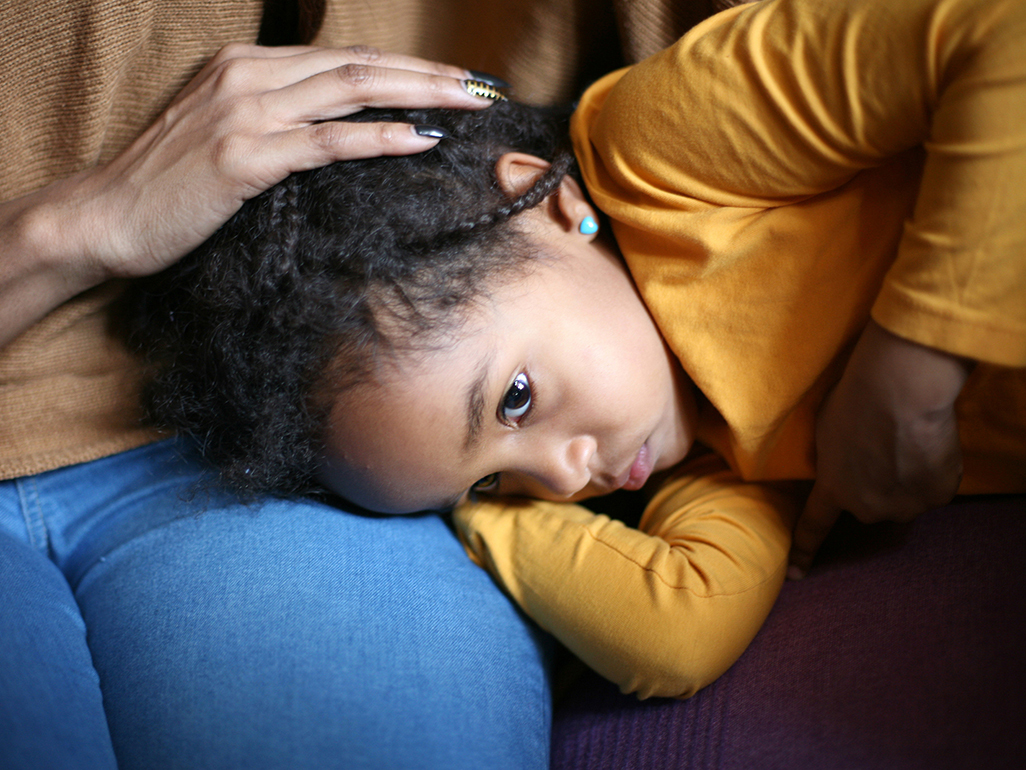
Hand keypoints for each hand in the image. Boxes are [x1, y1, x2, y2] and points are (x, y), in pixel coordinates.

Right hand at [1, 45, 492, 346]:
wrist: (105, 218)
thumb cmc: (167, 188)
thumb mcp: (225, 138)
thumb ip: (277, 123)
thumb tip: (338, 132)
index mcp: (247, 66)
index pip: (344, 59)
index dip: (405, 68)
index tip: (454, 81)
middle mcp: (249, 76)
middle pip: (359, 64)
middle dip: (429, 74)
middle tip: (482, 86)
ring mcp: (246, 111)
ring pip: (352, 90)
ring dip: (419, 94)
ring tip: (469, 103)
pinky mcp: (245, 155)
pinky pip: (327, 141)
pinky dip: (379, 137)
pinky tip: (420, 139)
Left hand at [789, 320, 973, 576]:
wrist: (899, 392)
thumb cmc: (854, 400)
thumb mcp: (824, 430)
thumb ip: (832, 458)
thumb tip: (841, 464)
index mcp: (833, 489)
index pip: (813, 526)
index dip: (804, 552)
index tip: (796, 574)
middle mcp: (866, 507)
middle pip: (870, 505)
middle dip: (874, 485)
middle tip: (881, 448)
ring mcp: (903, 505)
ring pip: (905, 498)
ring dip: (906, 479)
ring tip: (906, 441)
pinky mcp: (936, 495)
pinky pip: (934, 487)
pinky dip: (933, 471)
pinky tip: (927, 443)